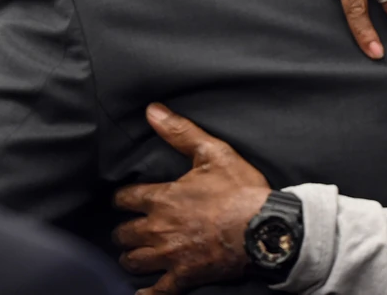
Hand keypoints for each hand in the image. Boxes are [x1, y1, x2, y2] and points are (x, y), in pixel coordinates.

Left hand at [113, 104, 270, 294]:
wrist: (263, 227)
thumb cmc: (240, 189)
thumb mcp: (213, 152)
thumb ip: (180, 132)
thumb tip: (152, 110)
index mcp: (162, 198)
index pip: (125, 199)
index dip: (122, 198)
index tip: (125, 199)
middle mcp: (158, 229)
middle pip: (124, 233)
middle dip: (124, 229)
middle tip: (130, 227)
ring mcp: (170, 256)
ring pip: (133, 261)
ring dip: (131, 256)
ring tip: (135, 252)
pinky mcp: (184, 276)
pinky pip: (157, 291)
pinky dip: (146, 293)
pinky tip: (140, 294)